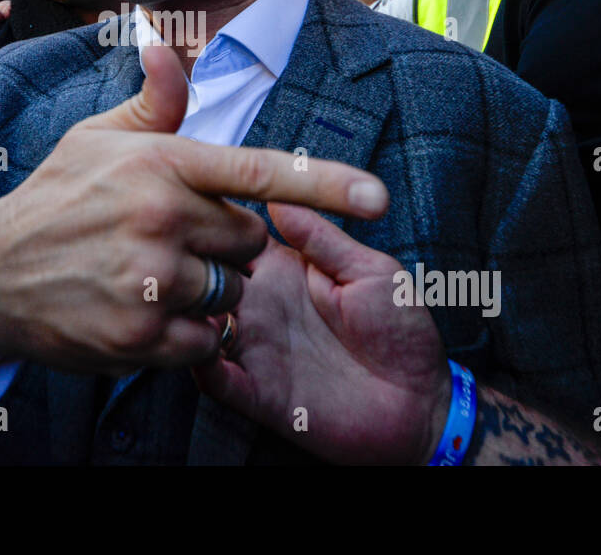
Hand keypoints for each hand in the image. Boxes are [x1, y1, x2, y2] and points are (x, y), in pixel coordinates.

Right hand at [0, 45, 390, 401]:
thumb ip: (153, 102)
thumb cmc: (55, 197)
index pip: (258, 172)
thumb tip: (169, 44)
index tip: (378, 199)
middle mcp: (163, 218)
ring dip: (208, 290)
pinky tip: (143, 310)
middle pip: (251, 241)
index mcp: (162, 164)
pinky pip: (205, 338)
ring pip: (232, 292)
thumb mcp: (97, 139)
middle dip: (226, 243)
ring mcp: (151, 279)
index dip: (326, 185)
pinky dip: (188, 333)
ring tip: (152, 275)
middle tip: (172, 238)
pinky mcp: (140, 335)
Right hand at [193, 203, 450, 464]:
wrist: (420, 406)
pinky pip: (210, 376)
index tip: (197, 203)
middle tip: (181, 250)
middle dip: (184, 259)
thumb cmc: (402, 332)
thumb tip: (281, 195)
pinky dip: (197, 360)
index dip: (211, 219)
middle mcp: (259, 304)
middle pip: (202, 273)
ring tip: (191, 296)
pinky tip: (206, 345)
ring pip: (194, 321)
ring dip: (183, 308)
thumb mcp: (369, 271)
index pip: (231, 235)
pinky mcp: (255, 391)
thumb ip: (322, 238)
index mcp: (284, 269)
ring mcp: (253, 347)